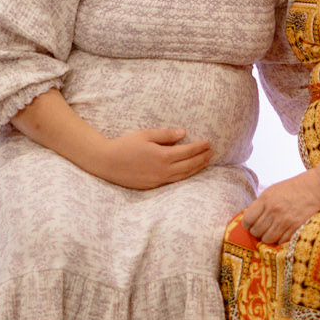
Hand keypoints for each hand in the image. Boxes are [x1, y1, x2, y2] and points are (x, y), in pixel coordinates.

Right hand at [95, 126, 212, 189]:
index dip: (200, 147)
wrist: (107, 163)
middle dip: (202, 158)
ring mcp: (158, 180)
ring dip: (197, 168)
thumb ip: (165, 135)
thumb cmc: (125, 145)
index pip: (187, 152)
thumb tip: (183, 133)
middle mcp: (163, 170)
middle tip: (213, 152)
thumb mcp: (145, 135)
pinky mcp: (153, 186)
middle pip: (189, 165)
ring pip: (184, 175)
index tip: (209, 142)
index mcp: (162, 156)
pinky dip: (185, 176)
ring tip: (207, 162)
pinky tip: (189, 172)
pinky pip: (174, 181)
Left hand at [238, 170, 319, 245]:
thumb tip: (250, 220)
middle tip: (262, 230)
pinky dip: (279, 240)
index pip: (247, 219)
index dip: (247, 225)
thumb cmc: (294, 189)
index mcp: (265, 199)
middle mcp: (274, 210)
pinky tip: (282, 233)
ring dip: (268, 238)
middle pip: (256, 231)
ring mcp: (285, 220)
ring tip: (272, 233)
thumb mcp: (273, 191)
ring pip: (267, 239)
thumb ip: (261, 204)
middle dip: (257, 233)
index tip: (250, 225)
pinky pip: (280, 241)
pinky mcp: (296, 228)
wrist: (317, 188)